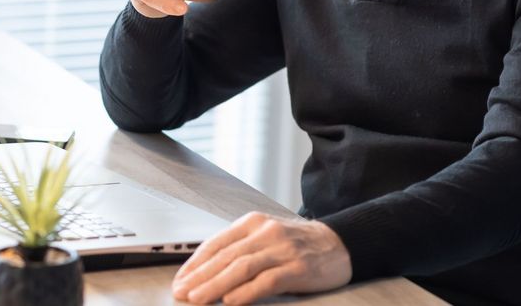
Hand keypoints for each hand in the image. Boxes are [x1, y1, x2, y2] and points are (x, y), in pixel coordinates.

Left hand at [171, 212, 351, 304]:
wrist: (340, 244)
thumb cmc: (297, 244)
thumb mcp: (266, 238)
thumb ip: (241, 250)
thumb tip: (206, 272)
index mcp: (253, 223)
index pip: (216, 243)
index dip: (195, 263)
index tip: (180, 280)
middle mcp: (265, 232)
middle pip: (225, 256)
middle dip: (199, 277)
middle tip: (181, 292)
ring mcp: (282, 249)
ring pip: (241, 268)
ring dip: (215, 286)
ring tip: (197, 299)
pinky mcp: (297, 268)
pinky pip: (266, 281)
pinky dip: (245, 292)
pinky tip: (230, 302)